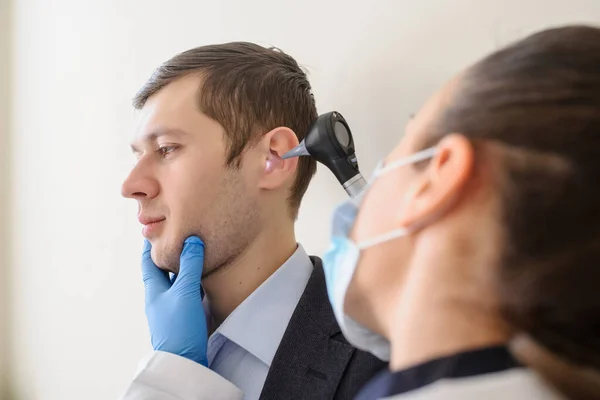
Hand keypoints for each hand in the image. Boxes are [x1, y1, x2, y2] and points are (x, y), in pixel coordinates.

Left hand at [142, 236, 207, 365]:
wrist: (183, 362)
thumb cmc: (178, 328)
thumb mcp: (185, 292)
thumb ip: (190, 266)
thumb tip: (192, 240)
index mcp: (154, 290)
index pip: (148, 261)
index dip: (151, 246)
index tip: (155, 230)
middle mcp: (160, 298)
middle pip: (163, 272)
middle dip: (170, 256)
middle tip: (180, 239)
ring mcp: (172, 310)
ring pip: (176, 284)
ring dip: (184, 270)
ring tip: (195, 256)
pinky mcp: (184, 319)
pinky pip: (188, 296)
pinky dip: (194, 285)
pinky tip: (204, 282)